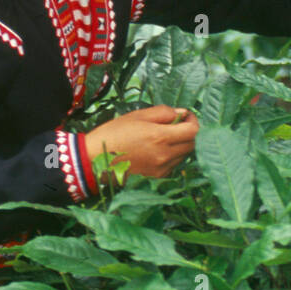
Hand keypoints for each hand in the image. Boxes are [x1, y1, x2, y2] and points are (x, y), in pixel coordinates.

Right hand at [82, 105, 198, 183]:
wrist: (95, 160)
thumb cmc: (114, 133)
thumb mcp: (137, 116)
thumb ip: (163, 113)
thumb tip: (181, 113)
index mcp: (160, 137)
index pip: (194, 131)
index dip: (194, 121)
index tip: (186, 116)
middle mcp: (164, 155)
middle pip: (193, 144)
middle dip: (190, 132)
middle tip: (179, 124)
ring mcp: (162, 168)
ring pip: (184, 154)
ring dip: (181, 144)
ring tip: (165, 137)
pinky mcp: (157, 176)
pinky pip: (174, 164)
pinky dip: (172, 155)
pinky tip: (157, 150)